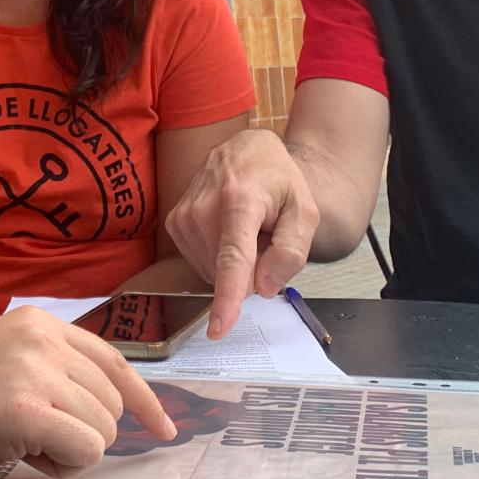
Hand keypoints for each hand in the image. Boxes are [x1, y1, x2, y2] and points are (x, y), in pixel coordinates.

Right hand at [0, 307, 176, 478]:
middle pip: (112, 403)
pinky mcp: (26, 411)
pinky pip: (84, 453)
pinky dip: (61, 467)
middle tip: (30, 438)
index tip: (164, 426)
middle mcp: (42, 338)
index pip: (113, 360)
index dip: (143, 399)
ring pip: (103, 431)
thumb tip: (105, 408)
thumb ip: (49, 372)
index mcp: (37, 322)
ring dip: (69, 452)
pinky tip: (20, 455)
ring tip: (17, 443)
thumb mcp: (0, 362)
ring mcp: (35, 372)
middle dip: (83, 434)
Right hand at [165, 129, 318, 338]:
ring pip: (214, 272)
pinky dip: (219, 256)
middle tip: (263, 233)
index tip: (218, 329)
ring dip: (235, 262)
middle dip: (253, 267)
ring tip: (245, 227)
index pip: (233, 258)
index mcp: (240, 201)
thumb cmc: (278, 180)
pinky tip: (227, 230)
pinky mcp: (174, 223)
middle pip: (229, 272)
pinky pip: (202, 263)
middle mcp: (204, 207)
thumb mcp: (304, 211)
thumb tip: (263, 286)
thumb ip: (291, 252)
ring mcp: (184, 216)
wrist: (247, 150)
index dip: (227, 297)